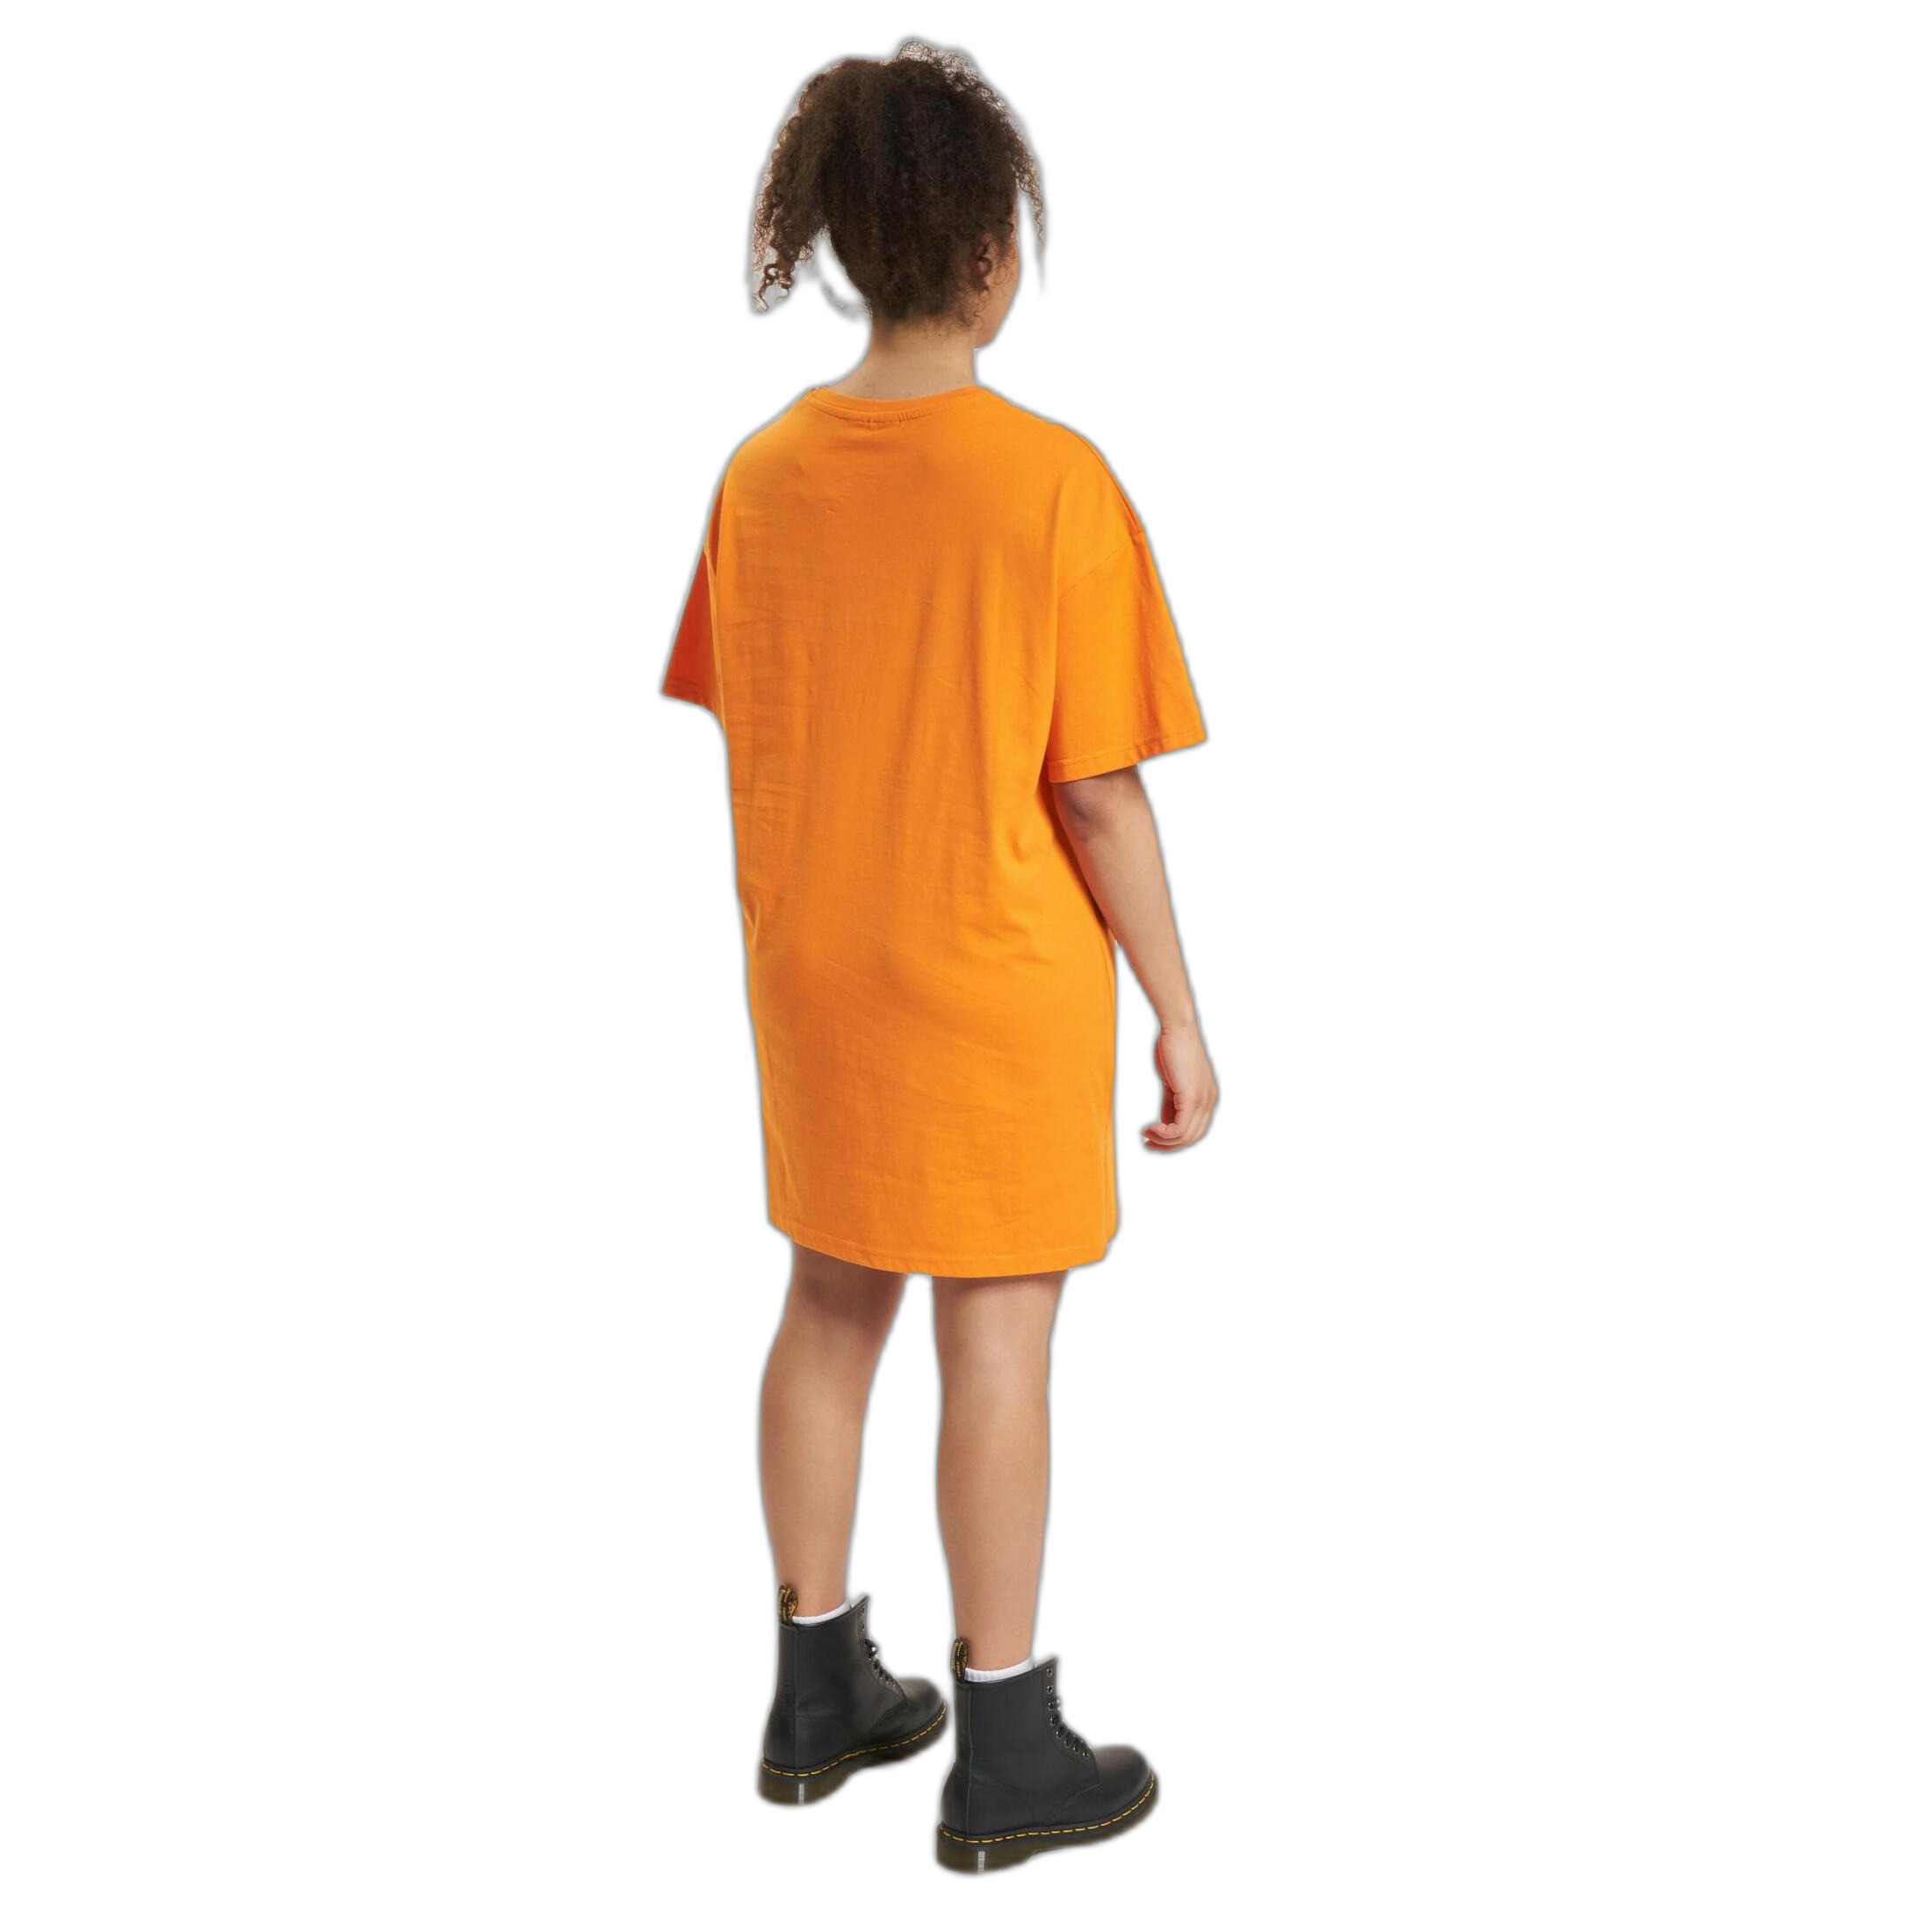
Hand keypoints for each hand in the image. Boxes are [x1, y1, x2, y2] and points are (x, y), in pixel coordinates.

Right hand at [1144, 1021, 1216, 1150]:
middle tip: (1148, 1143)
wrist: (1177, 1028)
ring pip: (1186, 1136)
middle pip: (1192, 1136)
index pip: (1194, 1129)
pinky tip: (1150, 1129)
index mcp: (1206, 1097)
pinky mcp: (1192, 1097)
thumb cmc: (1173, 1049)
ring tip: (1147, 1136)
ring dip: (1164, 1141)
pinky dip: (1163, 1134)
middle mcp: (1209, 1101)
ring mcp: (1202, 1100)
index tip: (1154, 1139)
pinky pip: (1179, 1128)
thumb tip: (1164, 1122)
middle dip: (1169, 1145)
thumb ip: (1171, 1103)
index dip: (1174, 1139)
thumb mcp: (1172, 1082)